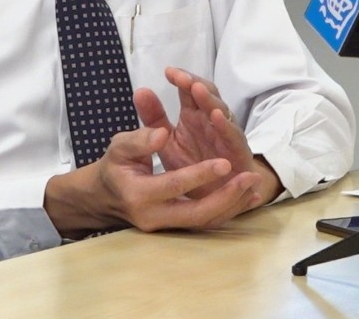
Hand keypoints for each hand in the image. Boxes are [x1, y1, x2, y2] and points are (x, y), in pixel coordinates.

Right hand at [43, 125, 262, 237]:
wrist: (104, 196)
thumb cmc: (114, 166)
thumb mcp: (118, 147)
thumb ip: (139, 139)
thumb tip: (161, 133)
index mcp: (138, 194)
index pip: (173, 186)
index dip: (199, 175)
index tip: (223, 161)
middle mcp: (153, 216)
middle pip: (196, 215)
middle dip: (225, 198)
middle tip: (248, 178)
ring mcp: (165, 225)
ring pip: (204, 222)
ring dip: (232, 205)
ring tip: (254, 186)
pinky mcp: (175, 226)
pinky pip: (205, 222)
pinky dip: (228, 210)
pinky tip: (247, 197)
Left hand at [134, 67, 281, 202]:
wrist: (216, 196)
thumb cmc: (192, 166)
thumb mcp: (167, 142)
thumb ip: (154, 118)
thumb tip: (140, 90)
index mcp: (194, 115)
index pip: (190, 90)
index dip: (182, 78)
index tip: (168, 72)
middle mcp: (211, 120)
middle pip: (207, 94)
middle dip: (195, 84)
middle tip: (181, 78)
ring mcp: (226, 133)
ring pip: (221, 111)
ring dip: (210, 99)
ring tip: (197, 89)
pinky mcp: (238, 151)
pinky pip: (232, 136)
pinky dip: (225, 125)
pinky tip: (215, 116)